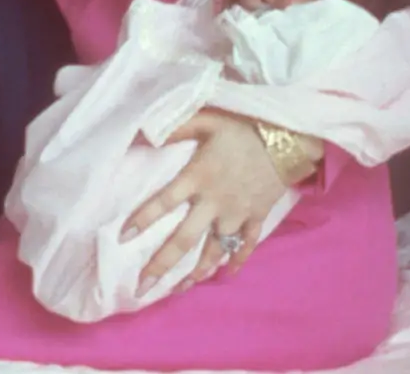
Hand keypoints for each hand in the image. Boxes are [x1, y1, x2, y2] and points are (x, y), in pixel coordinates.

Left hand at [122, 110, 285, 292]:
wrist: (287, 138)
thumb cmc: (242, 126)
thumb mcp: (206, 119)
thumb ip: (176, 127)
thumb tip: (145, 133)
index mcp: (198, 177)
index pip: (164, 202)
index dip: (143, 218)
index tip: (123, 237)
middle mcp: (214, 202)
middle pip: (184, 239)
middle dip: (161, 264)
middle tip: (142, 287)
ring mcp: (237, 213)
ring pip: (214, 250)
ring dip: (195, 272)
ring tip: (177, 290)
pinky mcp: (257, 216)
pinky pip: (246, 244)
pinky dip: (236, 261)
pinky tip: (226, 274)